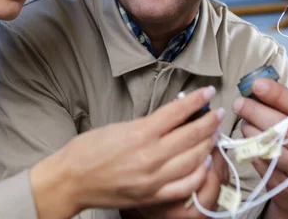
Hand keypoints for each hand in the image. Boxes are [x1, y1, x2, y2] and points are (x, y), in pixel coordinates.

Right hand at [30, 86, 224, 218]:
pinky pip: (185, 186)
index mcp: (139, 133)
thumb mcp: (118, 126)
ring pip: (194, 160)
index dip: (196, 100)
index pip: (177, 112)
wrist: (70, 181)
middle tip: (217, 113)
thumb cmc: (87, 150)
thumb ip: (147, 124)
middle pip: (191, 135)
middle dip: (209, 122)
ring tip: (213, 135)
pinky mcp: (152, 196)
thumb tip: (173, 116)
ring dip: (208, 145)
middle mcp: (150, 156)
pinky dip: (199, 173)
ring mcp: (153, 179)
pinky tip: (204, 163)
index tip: (208, 91)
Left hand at [232, 79, 287, 218]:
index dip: (279, 95)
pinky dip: (252, 150)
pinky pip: (264, 162)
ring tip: (243, 123)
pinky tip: (248, 143)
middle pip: (284, 127)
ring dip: (251, 131)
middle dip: (256, 111)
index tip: (257, 84)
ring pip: (272, 146)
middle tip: (239, 103)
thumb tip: (258, 87)